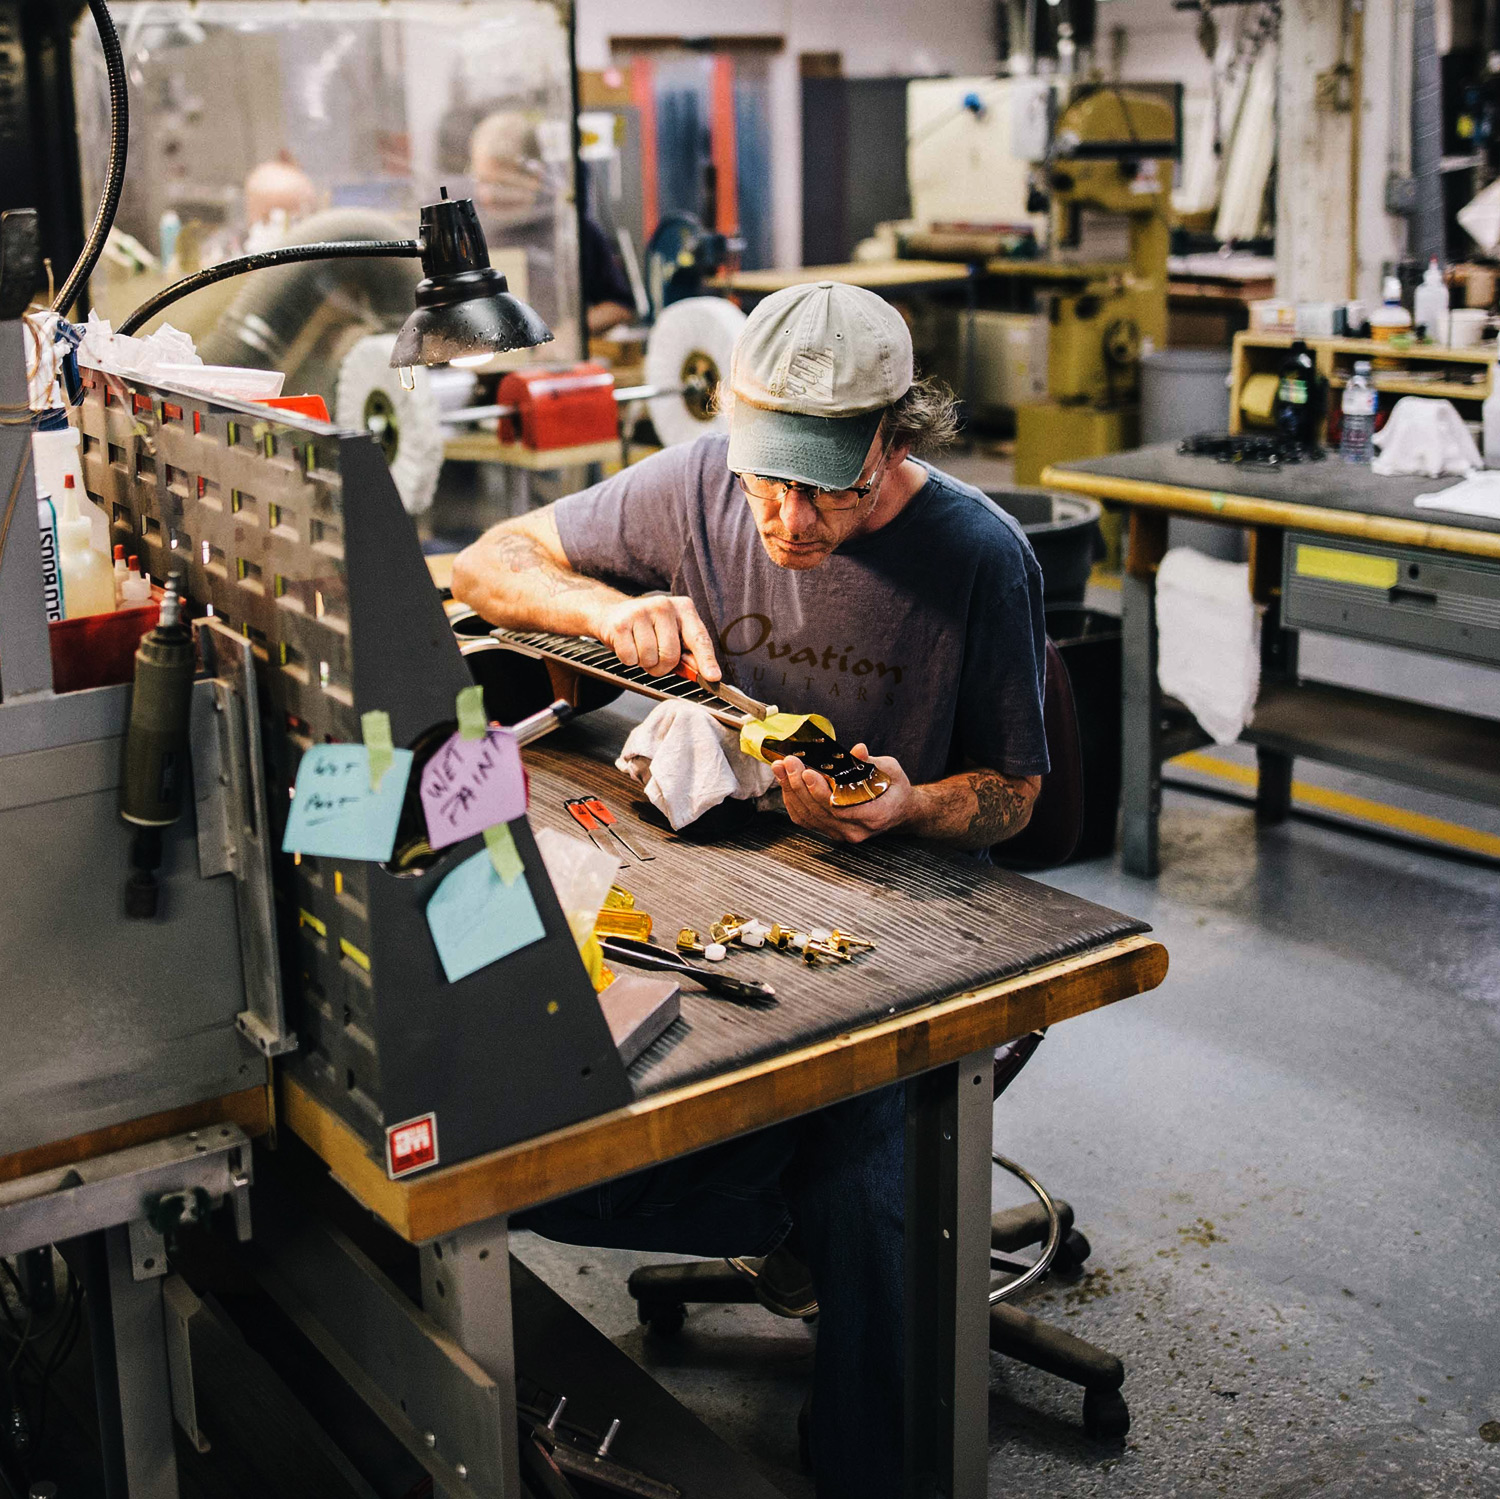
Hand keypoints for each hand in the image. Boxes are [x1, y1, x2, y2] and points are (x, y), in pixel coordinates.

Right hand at [591, 594, 721, 680]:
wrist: (611, 613)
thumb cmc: (648, 628)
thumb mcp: (673, 634)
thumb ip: (690, 653)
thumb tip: (705, 673)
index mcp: (684, 608)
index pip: (699, 638)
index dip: (706, 660)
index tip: (713, 677)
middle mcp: (664, 605)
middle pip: (671, 655)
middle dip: (662, 666)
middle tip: (655, 658)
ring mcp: (641, 612)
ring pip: (650, 658)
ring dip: (644, 663)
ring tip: (640, 648)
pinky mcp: (620, 623)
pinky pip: (630, 658)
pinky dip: (629, 660)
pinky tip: (628, 645)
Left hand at [771, 744, 918, 843]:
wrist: (899, 811)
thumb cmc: (895, 789)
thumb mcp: (890, 770)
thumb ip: (870, 763)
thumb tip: (858, 750)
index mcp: (875, 816)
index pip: (841, 808)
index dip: (821, 791)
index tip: (808, 771)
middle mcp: (856, 830)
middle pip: (820, 811)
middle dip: (800, 784)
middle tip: (790, 762)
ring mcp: (841, 833)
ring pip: (808, 816)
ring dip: (791, 790)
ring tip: (781, 767)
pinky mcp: (829, 830)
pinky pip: (805, 819)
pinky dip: (792, 799)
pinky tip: (784, 781)